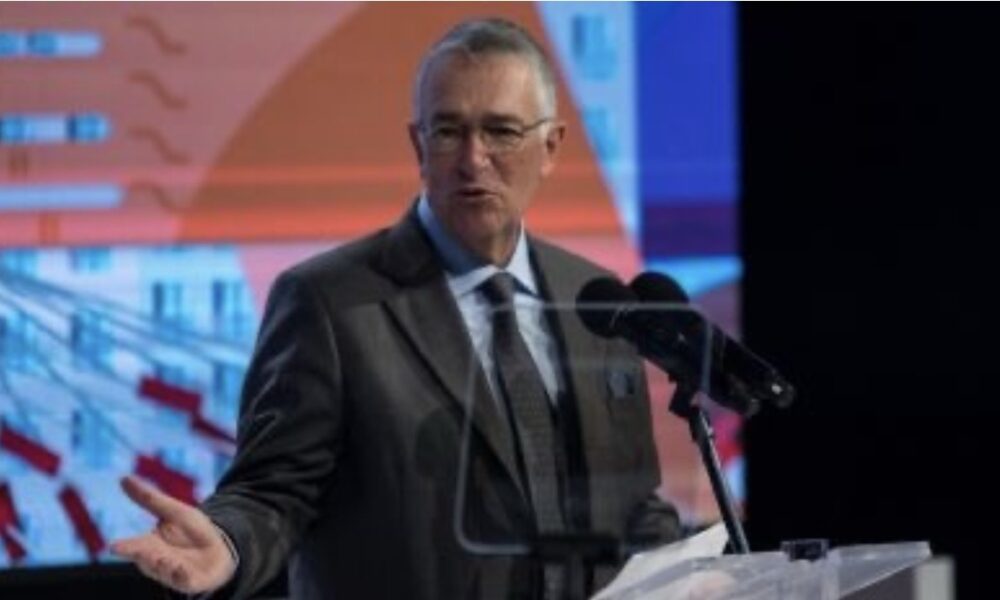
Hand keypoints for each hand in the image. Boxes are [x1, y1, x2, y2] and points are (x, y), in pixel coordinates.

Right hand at [111, 475, 235, 593]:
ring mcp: (172, 573)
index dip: (124, 547)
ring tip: (162, 559)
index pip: (133, 546)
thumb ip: (149, 499)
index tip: (114, 546)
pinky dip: (181, 576)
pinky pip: (184, 581)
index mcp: (148, 545)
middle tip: (138, 552)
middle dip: (142, 557)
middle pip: (146, 560)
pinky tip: (181, 569)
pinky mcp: (190, 581)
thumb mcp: (173, 511)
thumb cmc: (191, 530)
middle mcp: (156, 561)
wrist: (219, 549)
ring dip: (162, 566)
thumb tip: (123, 478)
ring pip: (163, 571)